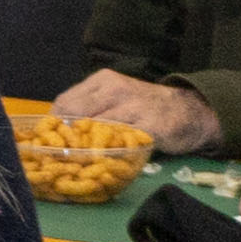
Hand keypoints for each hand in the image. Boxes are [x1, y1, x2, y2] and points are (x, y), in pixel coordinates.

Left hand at [51, 67, 221, 156]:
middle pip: (76, 114)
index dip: (55, 124)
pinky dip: (109, 153)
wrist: (190, 111)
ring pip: (97, 128)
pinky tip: (105, 161)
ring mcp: (134, 107)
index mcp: (103, 80)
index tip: (51, 141)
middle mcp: (116, 89)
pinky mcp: (149, 126)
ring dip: (85, 147)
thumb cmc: (144, 106)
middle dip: (66, 137)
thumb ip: (90, 108)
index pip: (65, 101)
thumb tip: (57, 129)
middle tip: (62, 155)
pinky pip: (122, 142)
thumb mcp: (115, 98)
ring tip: (80, 160)